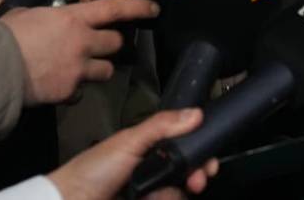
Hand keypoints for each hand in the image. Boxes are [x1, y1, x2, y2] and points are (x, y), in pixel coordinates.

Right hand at [1, 0, 158, 104]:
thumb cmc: (6, 35)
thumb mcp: (23, 9)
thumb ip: (44, 3)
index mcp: (73, 18)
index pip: (115, 8)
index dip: (138, 7)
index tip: (153, 9)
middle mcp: (82, 42)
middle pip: (116, 43)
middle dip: (111, 44)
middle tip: (100, 45)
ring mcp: (79, 69)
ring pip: (106, 71)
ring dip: (98, 69)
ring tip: (82, 69)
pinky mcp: (70, 91)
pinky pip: (82, 91)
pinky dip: (75, 89)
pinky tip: (61, 86)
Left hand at [47, 107, 217, 199]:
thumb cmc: (94, 169)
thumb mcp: (129, 141)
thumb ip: (162, 126)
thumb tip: (196, 113)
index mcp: (150, 148)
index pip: (185, 146)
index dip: (200, 152)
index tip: (208, 160)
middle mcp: (155, 170)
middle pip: (189, 172)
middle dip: (197, 175)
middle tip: (198, 180)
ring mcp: (152, 191)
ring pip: (180, 192)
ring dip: (175, 193)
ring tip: (157, 196)